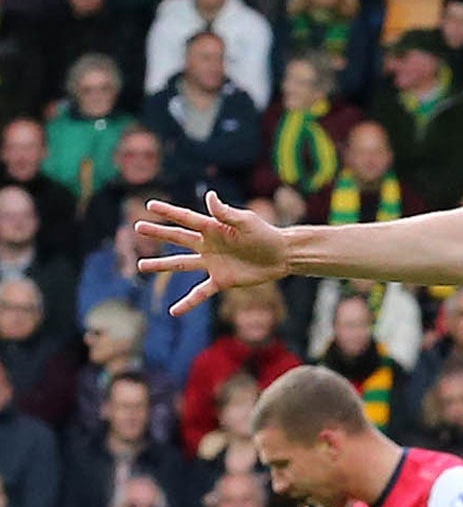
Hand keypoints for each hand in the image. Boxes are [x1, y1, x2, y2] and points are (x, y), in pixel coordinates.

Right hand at [134, 192, 290, 315]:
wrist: (281, 256)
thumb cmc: (265, 234)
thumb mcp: (246, 222)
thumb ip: (226, 213)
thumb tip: (208, 196)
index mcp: (213, 227)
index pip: (186, 218)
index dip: (169, 211)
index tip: (149, 205)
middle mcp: (208, 245)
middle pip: (178, 238)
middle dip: (159, 233)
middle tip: (137, 227)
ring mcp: (212, 263)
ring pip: (181, 264)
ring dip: (162, 265)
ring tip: (141, 266)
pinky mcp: (221, 281)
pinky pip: (201, 293)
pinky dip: (188, 302)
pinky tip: (174, 311)